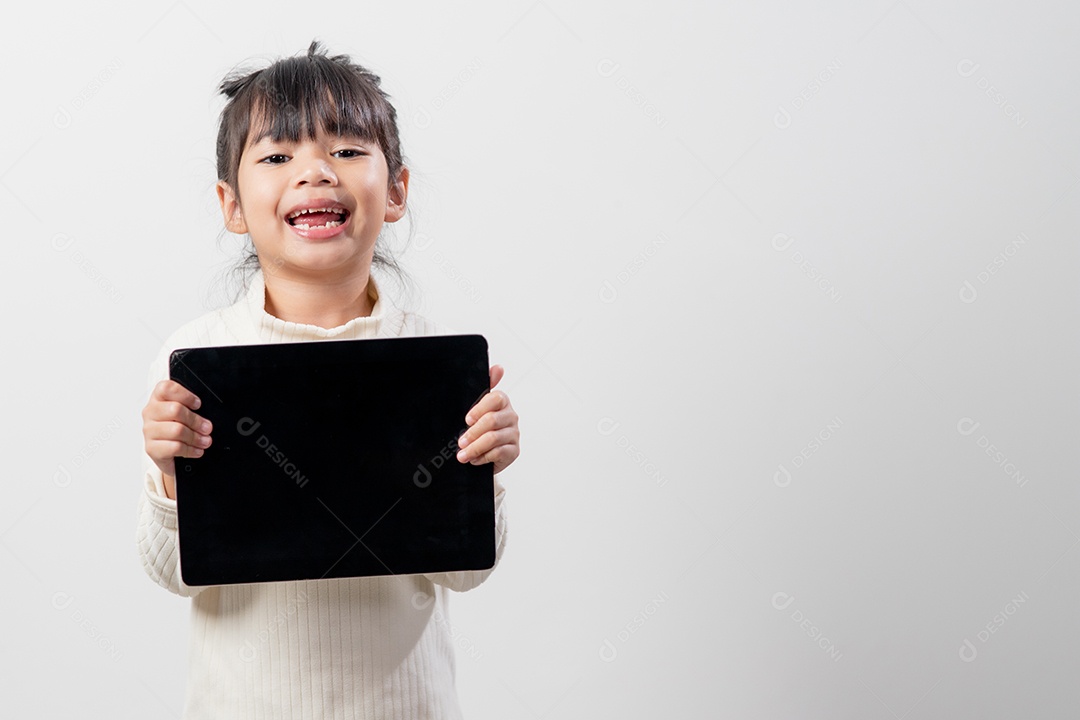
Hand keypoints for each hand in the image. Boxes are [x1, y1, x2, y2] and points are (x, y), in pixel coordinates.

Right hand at [142, 380, 212, 498]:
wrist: (172, 455)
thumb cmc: (180, 429)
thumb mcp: (188, 413)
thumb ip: (194, 408)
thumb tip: (207, 416)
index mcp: (158, 398)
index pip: (166, 388)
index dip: (185, 395)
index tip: (198, 405)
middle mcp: (150, 412)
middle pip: (175, 410)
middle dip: (196, 420)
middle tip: (207, 428)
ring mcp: (149, 430)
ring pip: (176, 430)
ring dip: (195, 437)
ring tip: (205, 441)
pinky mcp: (151, 448)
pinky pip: (175, 447)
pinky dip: (190, 450)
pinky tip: (196, 450)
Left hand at [457, 364, 519, 474]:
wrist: (482, 453)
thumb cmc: (478, 427)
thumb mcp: (476, 408)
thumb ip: (485, 386)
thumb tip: (499, 367)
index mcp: (502, 402)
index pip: (496, 398)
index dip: (479, 409)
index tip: (467, 419)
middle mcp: (511, 416)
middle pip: (492, 421)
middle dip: (472, 433)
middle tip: (460, 442)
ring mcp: (514, 434)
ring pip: (493, 439)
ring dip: (474, 448)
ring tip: (463, 454)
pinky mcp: (514, 451)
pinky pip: (498, 453)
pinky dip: (482, 457)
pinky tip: (475, 459)